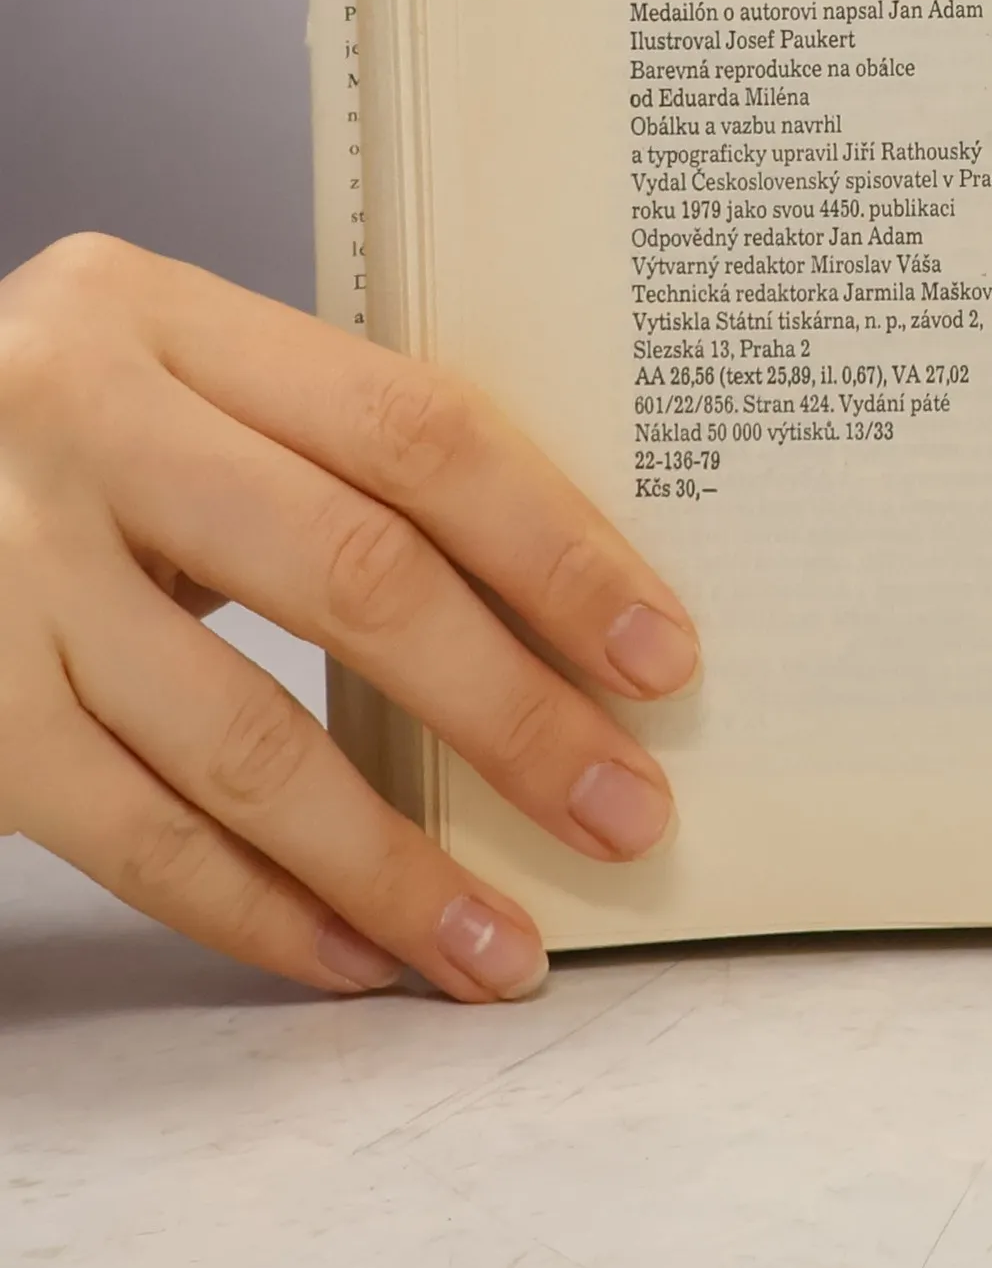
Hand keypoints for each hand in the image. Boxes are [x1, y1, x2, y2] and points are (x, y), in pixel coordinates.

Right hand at [0, 236, 698, 1001]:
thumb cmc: (57, 441)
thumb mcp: (175, 391)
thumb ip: (328, 459)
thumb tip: (549, 612)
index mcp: (160, 313)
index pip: (415, 429)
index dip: (556, 550)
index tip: (657, 655)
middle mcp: (74, 418)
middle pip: (352, 574)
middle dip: (511, 714)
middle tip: (622, 808)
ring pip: (245, 741)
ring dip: (394, 863)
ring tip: (500, 942)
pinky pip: (134, 834)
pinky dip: (258, 909)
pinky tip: (355, 954)